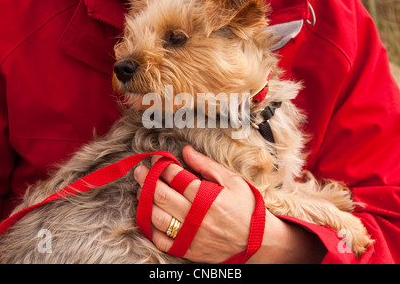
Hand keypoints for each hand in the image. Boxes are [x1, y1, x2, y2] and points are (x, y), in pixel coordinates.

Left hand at [134, 145, 326, 263]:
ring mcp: (190, 236)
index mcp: (206, 197)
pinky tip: (151, 217)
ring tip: (144, 191)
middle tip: (141, 171)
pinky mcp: (188, 250)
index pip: (175, 177)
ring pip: (157, 217)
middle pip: (160, 195)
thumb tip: (186, 150)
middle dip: (147, 179)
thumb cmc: (246, 207)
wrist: (258, 241)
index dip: (162, 165)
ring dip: (146, 201)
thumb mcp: (231, 181)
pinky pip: (162, 241)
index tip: (157, 160)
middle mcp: (195, 217)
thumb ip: (206, 165)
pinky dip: (152, 229)